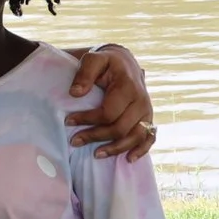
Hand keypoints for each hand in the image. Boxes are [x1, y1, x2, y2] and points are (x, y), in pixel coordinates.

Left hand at [66, 44, 156, 159]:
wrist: (124, 63)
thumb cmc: (106, 62)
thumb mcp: (93, 59)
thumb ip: (84, 74)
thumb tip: (75, 93)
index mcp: (128, 87)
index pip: (108, 112)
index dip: (87, 120)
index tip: (68, 122)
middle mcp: (142, 101)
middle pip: (120, 128)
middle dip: (96, 136)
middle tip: (74, 141)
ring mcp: (147, 112)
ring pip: (135, 137)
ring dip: (116, 148)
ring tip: (95, 154)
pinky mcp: (148, 118)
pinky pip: (149, 137)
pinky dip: (141, 150)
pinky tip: (129, 159)